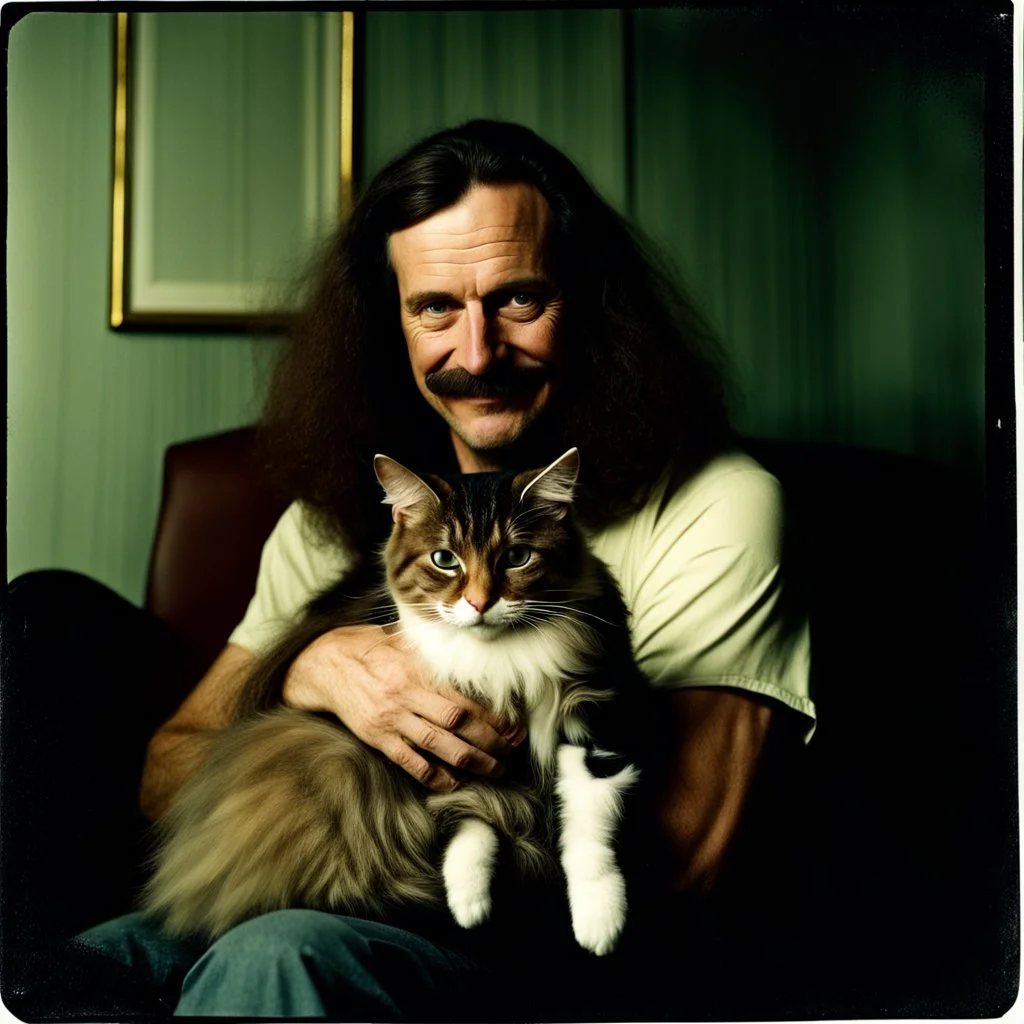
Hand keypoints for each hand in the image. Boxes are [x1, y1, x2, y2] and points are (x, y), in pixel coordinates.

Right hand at [282, 624, 524, 790]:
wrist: (326, 665)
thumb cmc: (371, 649)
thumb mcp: (404, 640)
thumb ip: (435, 648)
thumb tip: (471, 644)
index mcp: (418, 669)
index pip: (464, 696)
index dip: (493, 714)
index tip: (514, 725)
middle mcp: (407, 694)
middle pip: (458, 723)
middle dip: (490, 741)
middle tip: (512, 752)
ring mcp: (392, 719)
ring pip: (439, 746)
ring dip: (472, 762)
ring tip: (495, 770)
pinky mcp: (378, 738)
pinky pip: (411, 762)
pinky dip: (436, 776)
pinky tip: (456, 782)